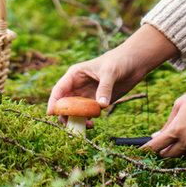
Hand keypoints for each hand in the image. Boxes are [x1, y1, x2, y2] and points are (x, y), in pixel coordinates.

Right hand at [47, 24, 178, 112]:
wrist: (134, 63)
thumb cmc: (119, 61)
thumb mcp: (110, 71)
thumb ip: (105, 87)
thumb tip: (101, 104)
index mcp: (75, 75)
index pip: (59, 90)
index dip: (53, 102)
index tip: (51, 113)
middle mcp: (78, 86)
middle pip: (64, 104)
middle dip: (64, 115)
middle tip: (69, 125)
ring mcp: (87, 95)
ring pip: (75, 111)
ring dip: (76, 119)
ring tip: (85, 125)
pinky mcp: (97, 102)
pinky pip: (87, 114)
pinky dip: (87, 120)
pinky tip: (92, 123)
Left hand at [143, 82, 185, 157]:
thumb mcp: (179, 105)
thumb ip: (167, 123)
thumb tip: (157, 136)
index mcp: (178, 130)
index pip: (156, 146)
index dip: (147, 150)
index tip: (141, 151)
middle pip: (168, 155)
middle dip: (163, 151)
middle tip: (161, 144)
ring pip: (183, 155)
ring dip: (178, 149)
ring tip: (181, 136)